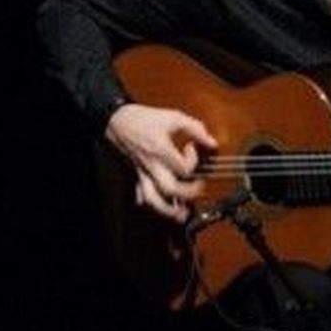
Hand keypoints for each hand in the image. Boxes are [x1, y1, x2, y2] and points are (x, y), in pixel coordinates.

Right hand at [105, 103, 217, 222]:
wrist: (119, 121)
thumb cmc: (144, 119)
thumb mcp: (173, 117)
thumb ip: (195, 128)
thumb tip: (211, 142)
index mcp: (161, 151)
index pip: (183, 167)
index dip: (193, 160)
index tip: (191, 149)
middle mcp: (152, 166)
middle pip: (170, 189)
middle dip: (188, 193)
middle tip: (198, 186)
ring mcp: (144, 174)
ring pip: (154, 200)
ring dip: (169, 210)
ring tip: (183, 213)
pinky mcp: (138, 176)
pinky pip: (143, 196)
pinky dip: (153, 205)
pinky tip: (163, 207)